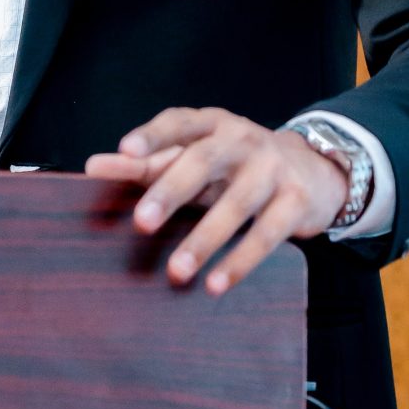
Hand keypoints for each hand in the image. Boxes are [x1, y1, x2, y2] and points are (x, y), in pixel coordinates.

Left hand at [84, 107, 347, 294]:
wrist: (314, 169)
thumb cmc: (233, 165)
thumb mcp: (193, 157)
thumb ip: (145, 163)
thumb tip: (93, 166)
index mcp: (211, 123)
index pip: (178, 123)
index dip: (152, 136)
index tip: (125, 152)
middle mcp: (242, 140)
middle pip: (203, 162)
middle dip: (171, 192)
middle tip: (141, 223)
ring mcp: (272, 169)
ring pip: (236, 204)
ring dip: (204, 240)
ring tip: (175, 272)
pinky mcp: (295, 202)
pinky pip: (267, 234)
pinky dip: (241, 262)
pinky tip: (216, 284)